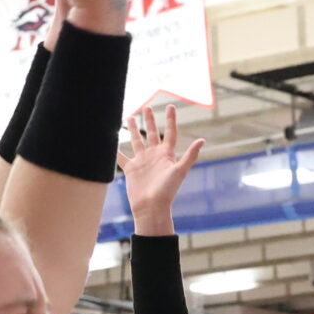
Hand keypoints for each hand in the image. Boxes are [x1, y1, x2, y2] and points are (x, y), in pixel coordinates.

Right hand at [120, 105, 203, 233]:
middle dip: (150, 120)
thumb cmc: (167, 191)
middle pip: (152, 133)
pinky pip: (121, 157)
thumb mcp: (179, 171)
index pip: (170, 133)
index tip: (170, 106)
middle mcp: (154, 156)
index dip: (170, 120)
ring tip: (129, 117)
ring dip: (133, 130)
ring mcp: (142, 162)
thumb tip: (202, 140)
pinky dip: (115, 149)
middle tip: (147, 107)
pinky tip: (110, 141)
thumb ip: (190, 155)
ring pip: (136, 141)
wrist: (151, 207)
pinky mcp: (131, 169)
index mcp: (167, 155)